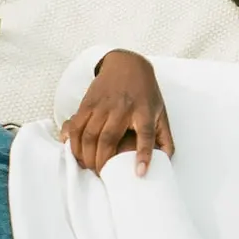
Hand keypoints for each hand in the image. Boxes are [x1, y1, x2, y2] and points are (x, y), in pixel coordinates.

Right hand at [60, 49, 173, 174]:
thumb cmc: (145, 93)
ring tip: (89, 166)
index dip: (143, 154)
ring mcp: (103, 105)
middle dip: (102, 162)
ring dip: (86, 155)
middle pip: (108, 139)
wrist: (127, 64)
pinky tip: (75, 152)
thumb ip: (164, 137)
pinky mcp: (88, 102)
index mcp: (144, 111)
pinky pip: (76, 125)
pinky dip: (72, 141)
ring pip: (88, 135)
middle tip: (102, 174)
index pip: (146, 134)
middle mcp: (122, 108)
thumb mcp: (160, 112)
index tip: (140, 173)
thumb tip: (166, 160)